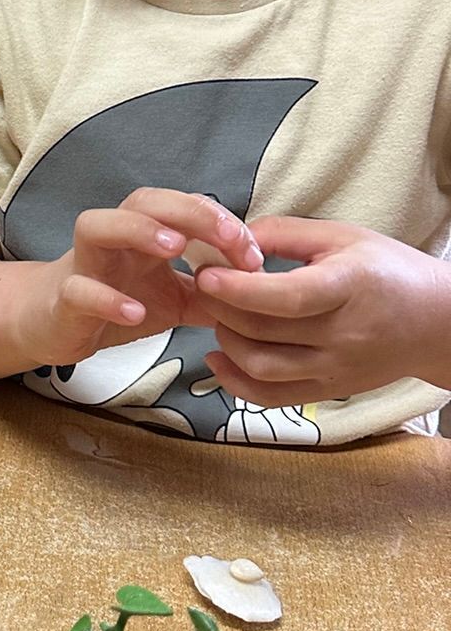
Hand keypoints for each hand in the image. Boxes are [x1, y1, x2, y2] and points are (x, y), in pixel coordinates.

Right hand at [27, 189, 263, 367]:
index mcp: (144, 233)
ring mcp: (84, 264)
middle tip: (228, 237)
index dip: (219, 221)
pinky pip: (79, 289)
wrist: (54, 324)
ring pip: (97, 225)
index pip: (183, 207)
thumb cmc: (117, 300)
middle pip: (143, 201)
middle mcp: (113, 238)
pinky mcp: (64, 298)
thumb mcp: (176, 299)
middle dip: (189, 212)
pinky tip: (135, 312)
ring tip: (175, 249)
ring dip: (138, 230)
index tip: (253, 255)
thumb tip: (266, 295)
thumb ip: (215, 294)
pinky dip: (106, 298)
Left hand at [194, 217, 450, 405]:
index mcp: (348, 288)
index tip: (206, 274)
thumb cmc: (388, 271)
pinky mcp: (328, 391)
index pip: (286, 297)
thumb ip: (286, 233)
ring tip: (219, 315)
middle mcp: (342, 335)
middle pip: (264, 331)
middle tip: (204, 286)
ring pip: (261, 368)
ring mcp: (335, 369)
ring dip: (225, 342)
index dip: (239, 289)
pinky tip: (219, 357)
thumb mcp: (343, 236)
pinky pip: (272, 397)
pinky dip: (235, 382)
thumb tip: (234, 238)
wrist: (436, 322)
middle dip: (220, 309)